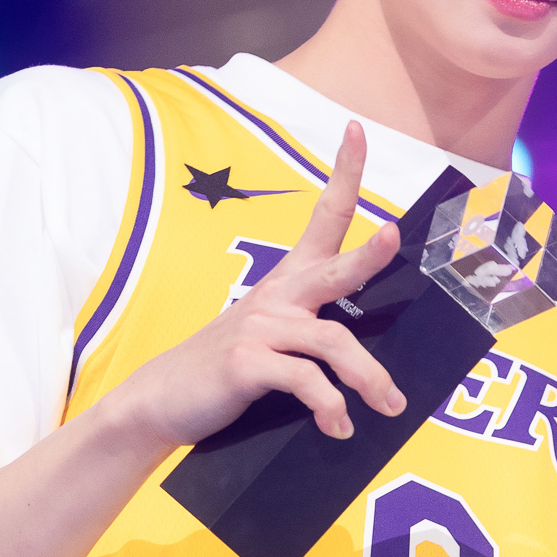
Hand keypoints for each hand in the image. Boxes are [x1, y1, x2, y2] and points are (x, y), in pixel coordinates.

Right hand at [96, 122, 407, 453]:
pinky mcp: (247, 363)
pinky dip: (329, 407)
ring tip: (390, 406)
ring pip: (334, 343)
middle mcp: (278, 296)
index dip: (344, 174)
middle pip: (335, 267)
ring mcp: (261, 327)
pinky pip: (306, 381)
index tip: (357, 130)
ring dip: (369, 378)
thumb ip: (316, 336)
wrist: (161, 403)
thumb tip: (373, 355)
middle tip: (395, 236)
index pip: (324, 218)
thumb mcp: (275, 343)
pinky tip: (338, 427)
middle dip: (369, 254)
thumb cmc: (229, 371)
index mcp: (289, 282)